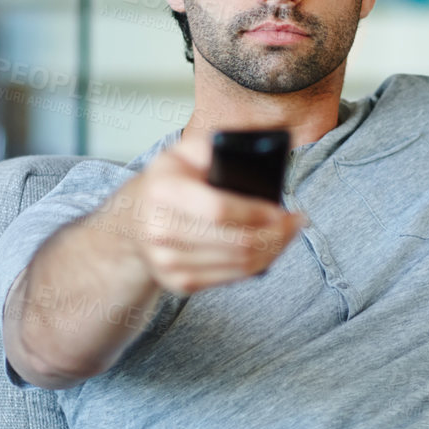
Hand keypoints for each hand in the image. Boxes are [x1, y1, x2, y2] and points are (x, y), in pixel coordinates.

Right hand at [104, 127, 307, 294]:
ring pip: (239, 264)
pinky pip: (230, 279)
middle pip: (236, 242)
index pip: (219, 210)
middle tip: (296, 221)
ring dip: (274, 250)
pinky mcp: (176, 282)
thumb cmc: (168, 181)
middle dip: (277, 234)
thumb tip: (256, 151)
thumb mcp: (183, 152)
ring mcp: (167, 261)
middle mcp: (160, 230)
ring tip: (288, 233)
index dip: (257, 213)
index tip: (281, 209)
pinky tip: (269, 250)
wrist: (132, 220)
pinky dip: (258, 265)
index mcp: (163, 191)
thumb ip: (214, 146)